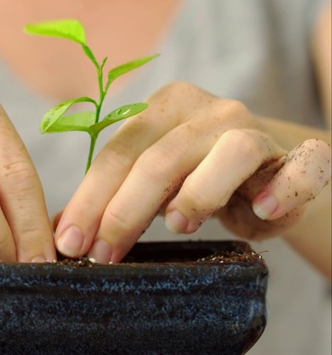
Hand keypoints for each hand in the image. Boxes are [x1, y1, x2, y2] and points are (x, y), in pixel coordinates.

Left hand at [54, 81, 330, 262]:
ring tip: (177, 226)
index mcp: (164, 108)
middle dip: (125, 210)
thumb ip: (110, 198)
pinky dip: (286, 188)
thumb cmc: (194, 177)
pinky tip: (264, 211)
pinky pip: (302, 167)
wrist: (264, 171)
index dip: (90, 199)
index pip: (118, 152)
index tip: (71, 243)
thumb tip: (60, 229)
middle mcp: (209, 111)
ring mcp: (256, 129)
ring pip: (228, 152)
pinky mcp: (299, 156)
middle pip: (161, 157)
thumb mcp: (149, 184)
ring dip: (199, 192)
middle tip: (104, 254)